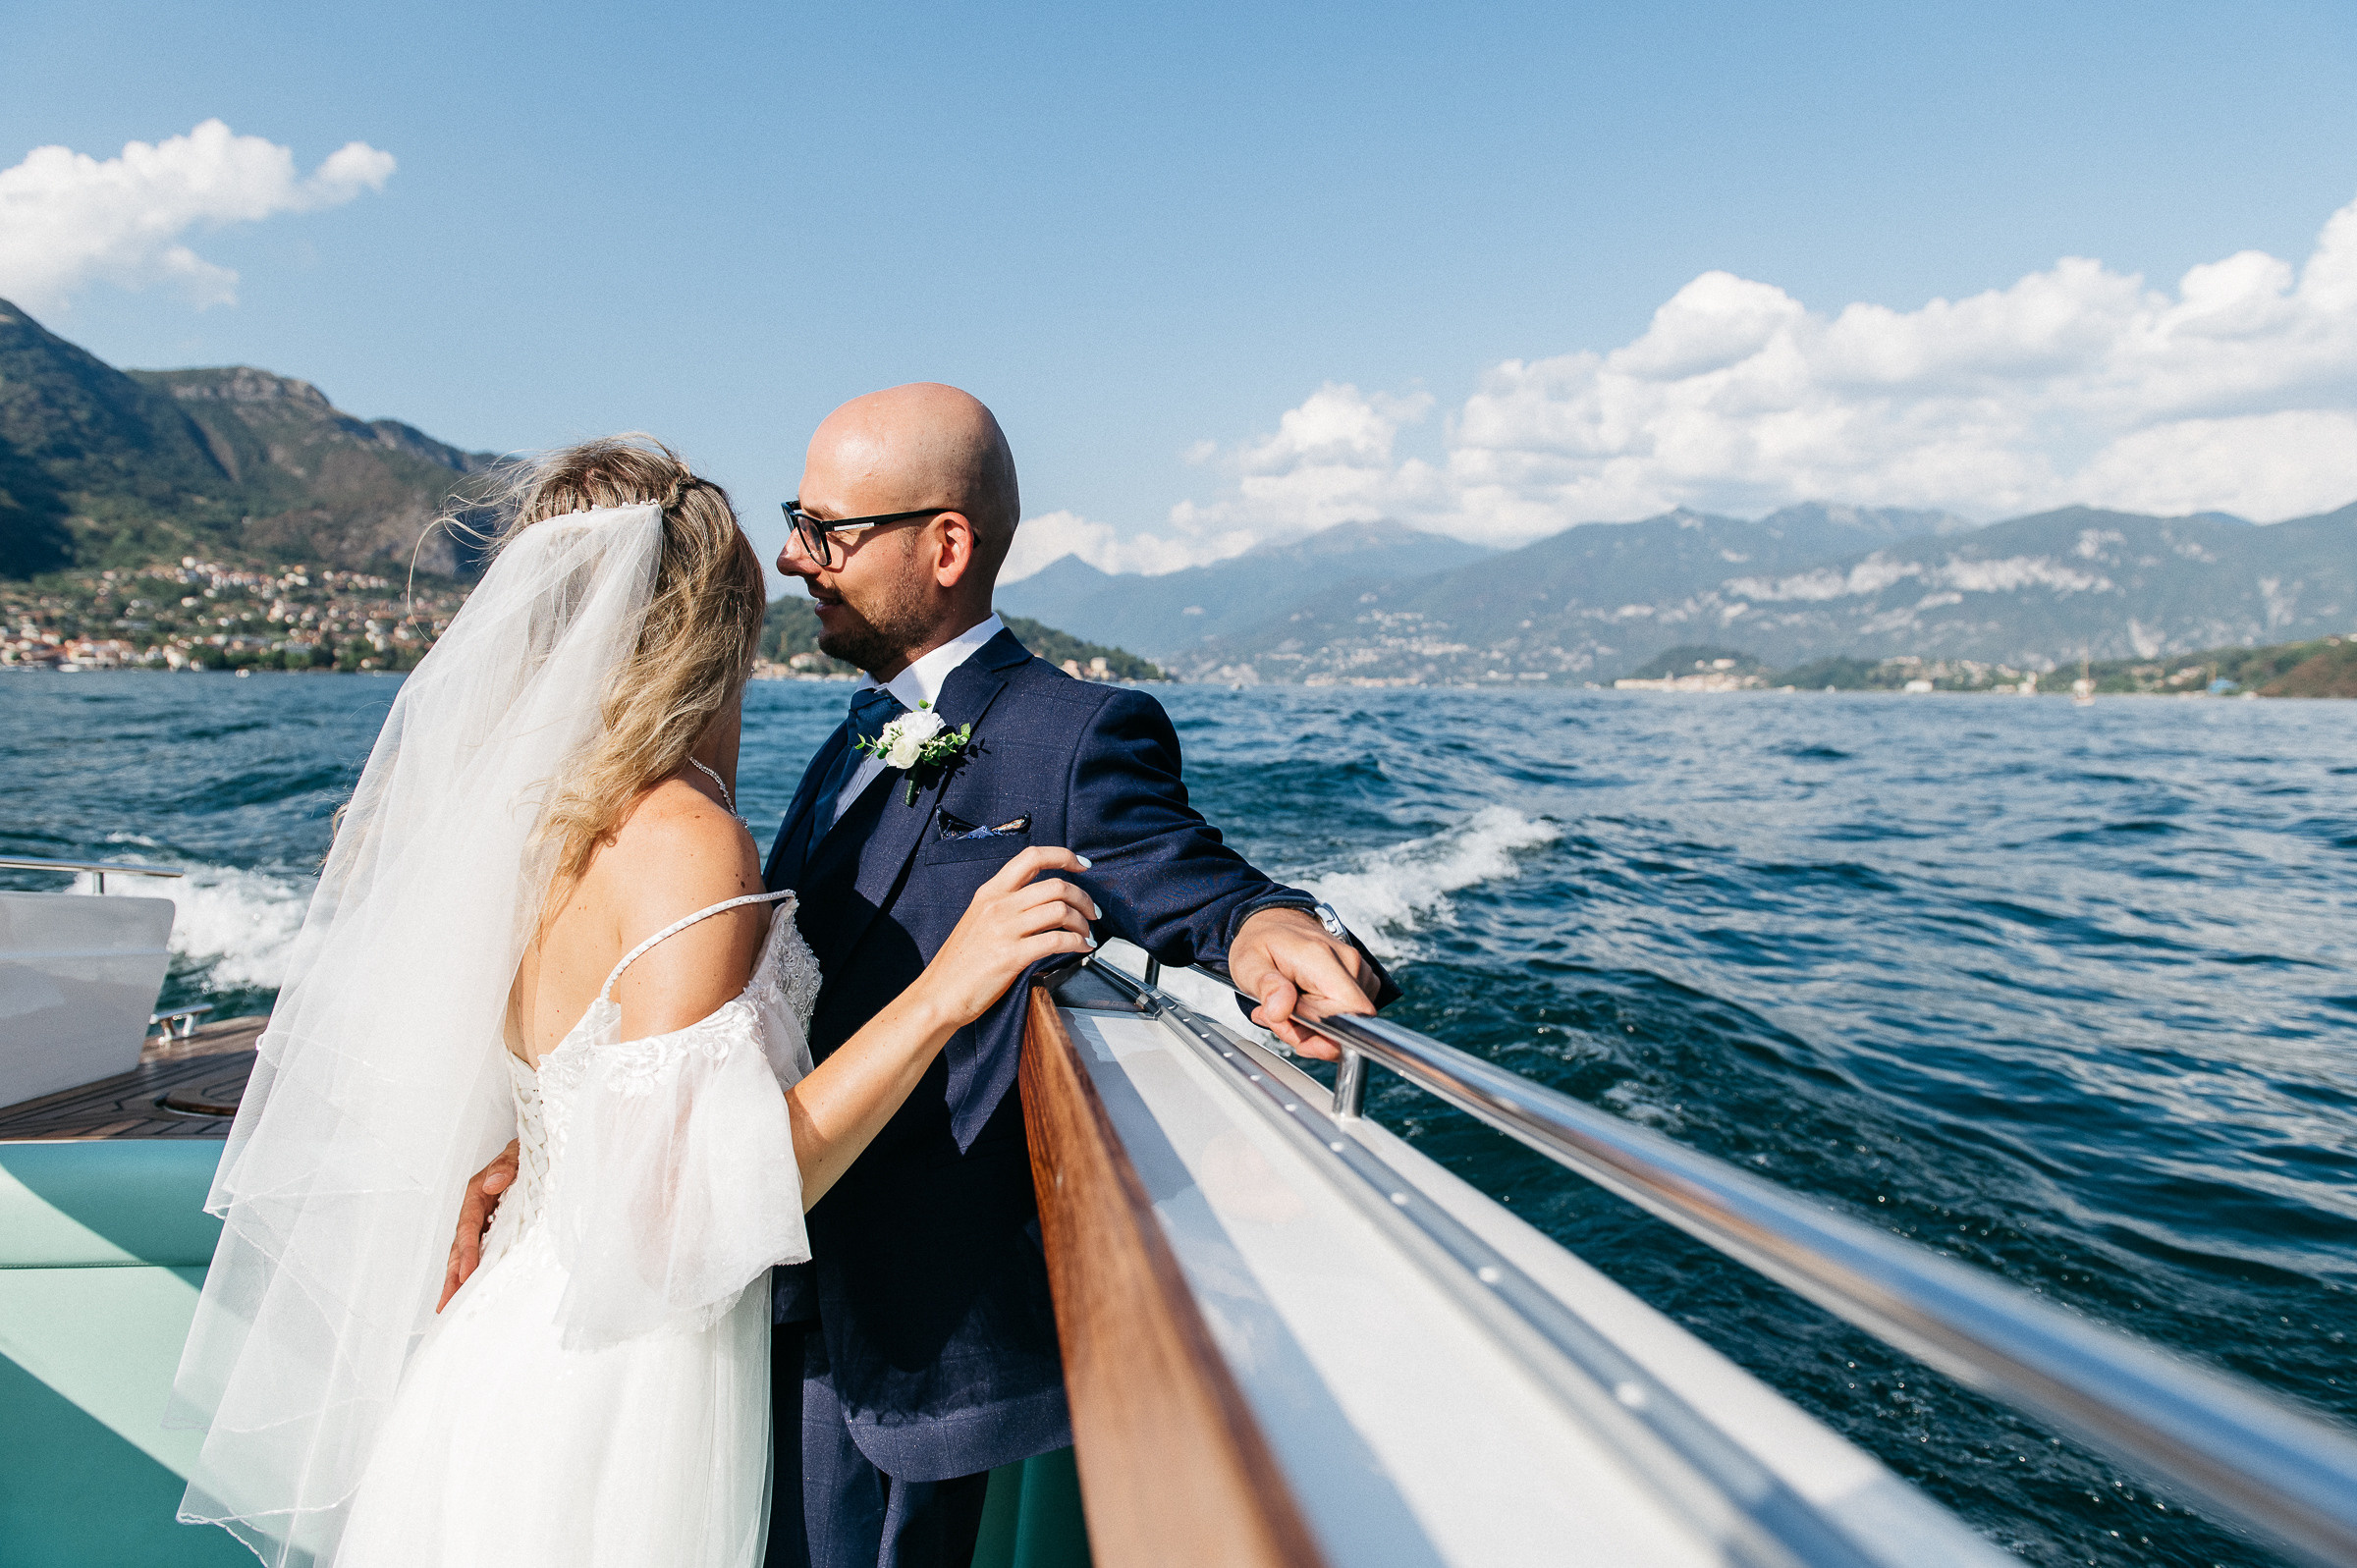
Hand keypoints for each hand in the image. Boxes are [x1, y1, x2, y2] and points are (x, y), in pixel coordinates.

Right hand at [438, 1139, 518, 1312]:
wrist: (536, 1152)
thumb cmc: (524, 1153)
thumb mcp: (516, 1154)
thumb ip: (505, 1166)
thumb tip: (494, 1182)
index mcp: (476, 1196)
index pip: (468, 1228)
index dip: (466, 1252)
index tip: (466, 1274)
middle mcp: (475, 1213)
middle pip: (459, 1249)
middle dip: (452, 1278)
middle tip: (445, 1306)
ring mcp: (485, 1225)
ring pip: (467, 1256)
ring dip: (459, 1282)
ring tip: (452, 1309)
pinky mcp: (497, 1233)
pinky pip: (484, 1256)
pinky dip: (478, 1274)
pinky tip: (476, 1294)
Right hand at [917, 847, 1099, 1028]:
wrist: (938, 994)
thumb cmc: (961, 962)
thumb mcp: (979, 919)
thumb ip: (1007, 905)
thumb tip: (1044, 901)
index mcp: (990, 892)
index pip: (1031, 857)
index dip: (1063, 856)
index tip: (1083, 865)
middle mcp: (997, 905)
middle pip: (1055, 885)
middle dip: (1083, 898)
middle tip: (1093, 912)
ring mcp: (1003, 930)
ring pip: (1060, 910)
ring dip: (1083, 922)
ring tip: (1087, 934)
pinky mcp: (1011, 956)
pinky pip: (1056, 941)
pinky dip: (1077, 943)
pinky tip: (1082, 949)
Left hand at [1230, 907, 1379, 1059]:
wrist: (1274, 922)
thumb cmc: (1261, 941)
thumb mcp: (1248, 963)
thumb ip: (1266, 986)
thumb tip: (1281, 1009)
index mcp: (1322, 957)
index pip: (1353, 1011)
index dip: (1328, 1036)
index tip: (1299, 1034)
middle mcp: (1348, 961)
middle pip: (1346, 1023)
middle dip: (1310, 1033)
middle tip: (1278, 1015)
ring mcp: (1358, 969)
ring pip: (1346, 1022)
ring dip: (1313, 1027)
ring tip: (1288, 1005)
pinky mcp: (1360, 978)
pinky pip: (1347, 1013)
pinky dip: (1322, 1017)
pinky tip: (1302, 1003)